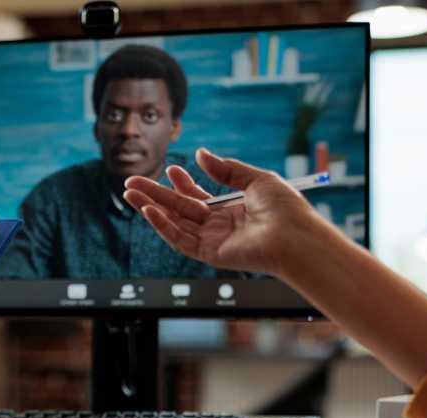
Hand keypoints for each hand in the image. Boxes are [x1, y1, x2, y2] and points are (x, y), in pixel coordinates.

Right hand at [122, 148, 329, 276]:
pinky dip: (163, 226)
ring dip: (150, 208)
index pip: (197, 198)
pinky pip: (180, 239)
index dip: (181, 183)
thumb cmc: (285, 209)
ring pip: (173, 223)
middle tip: (132, 182)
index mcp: (230, 210)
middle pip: (179, 209)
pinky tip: (149, 211)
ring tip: (130, 193)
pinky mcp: (209, 254)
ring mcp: (212, 241)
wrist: (296, 236)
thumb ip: (226, 169)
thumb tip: (200, 154)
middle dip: (154, 195)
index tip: (171, 169)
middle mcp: (219, 227)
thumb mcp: (255, 179)